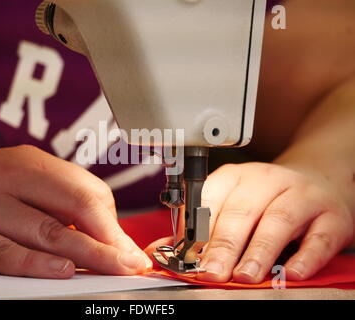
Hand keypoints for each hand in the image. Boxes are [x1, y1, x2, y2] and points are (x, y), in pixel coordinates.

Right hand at [0, 145, 151, 277]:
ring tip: (112, 270)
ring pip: (45, 232)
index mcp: (27, 161)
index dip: (112, 220)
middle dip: (108, 238)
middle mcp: (6, 178)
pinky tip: (61, 273)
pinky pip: (4, 253)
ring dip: (85, 255)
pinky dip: (35, 265)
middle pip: (73, 206)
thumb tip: (97, 229)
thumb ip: (52, 199)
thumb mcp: (12, 179)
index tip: (128, 244)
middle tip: (132, 262)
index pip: (84, 188)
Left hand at [146, 162, 352, 282]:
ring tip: (246, 276)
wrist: (317, 180)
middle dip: (223, 245)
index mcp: (236, 177)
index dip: (197, 229)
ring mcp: (301, 195)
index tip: (187, 255)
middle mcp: (267, 181)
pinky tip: (292, 273)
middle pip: (241, 211)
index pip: (210, 198)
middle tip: (212, 272)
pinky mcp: (330, 215)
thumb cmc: (267, 198)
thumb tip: (164, 250)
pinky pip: (319, 237)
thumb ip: (201, 226)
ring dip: (259, 251)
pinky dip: (305, 257)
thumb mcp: (232, 203)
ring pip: (277, 221)